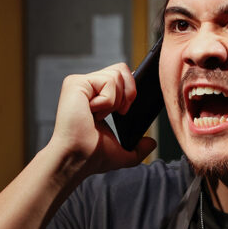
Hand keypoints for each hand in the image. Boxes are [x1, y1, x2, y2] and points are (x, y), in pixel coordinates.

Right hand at [47, 63, 156, 178]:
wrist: (77, 159)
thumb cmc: (91, 155)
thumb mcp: (122, 152)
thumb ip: (138, 148)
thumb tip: (151, 143)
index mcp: (97, 97)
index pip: (120, 77)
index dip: (131, 89)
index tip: (126, 109)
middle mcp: (87, 87)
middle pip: (121, 69)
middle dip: (129, 92)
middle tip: (120, 112)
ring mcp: (80, 83)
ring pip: (117, 74)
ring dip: (116, 100)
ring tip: (100, 115)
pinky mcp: (76, 83)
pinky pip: (108, 81)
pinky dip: (107, 101)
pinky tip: (92, 112)